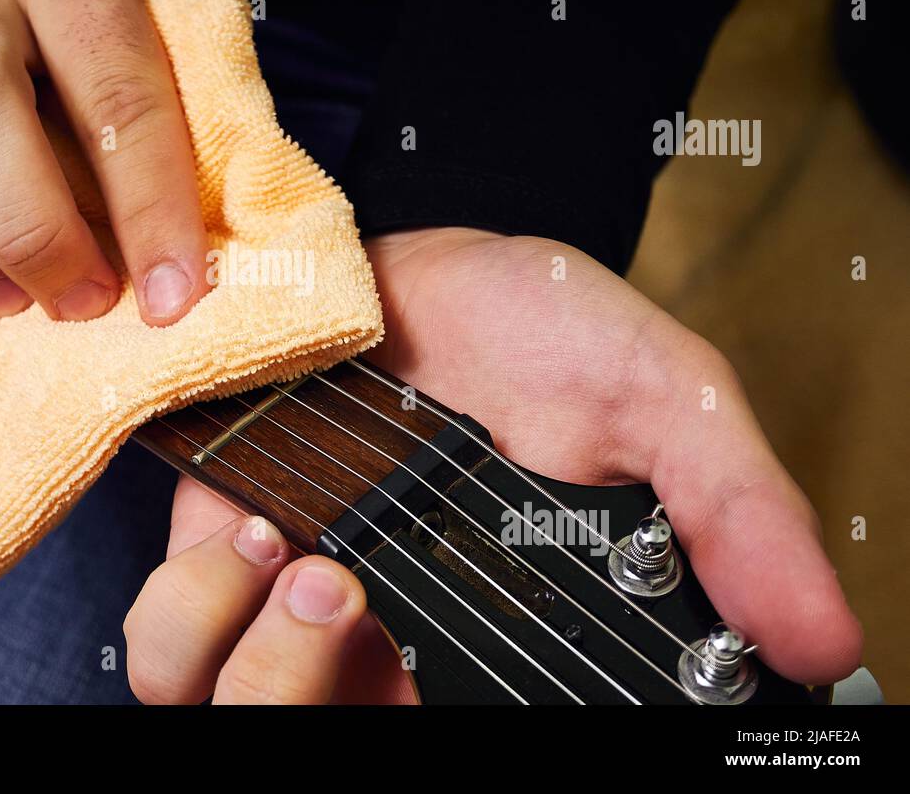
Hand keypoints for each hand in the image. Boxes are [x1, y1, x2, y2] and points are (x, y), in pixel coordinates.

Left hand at [123, 226, 862, 702]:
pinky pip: (169, 641)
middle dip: (324, 694)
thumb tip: (825, 643)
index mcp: (500, 632)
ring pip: (232, 711)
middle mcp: (394, 639)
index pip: (489, 729)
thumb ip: (733, 515)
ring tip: (300, 559)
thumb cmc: (540, 328)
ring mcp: (296, 602)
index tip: (469, 690)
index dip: (475, 728)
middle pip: (332, 733)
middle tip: (359, 599)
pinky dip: (191, 605)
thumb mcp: (663, 406)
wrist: (419, 260)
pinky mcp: (218, 549)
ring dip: (255, 663)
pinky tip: (246, 529)